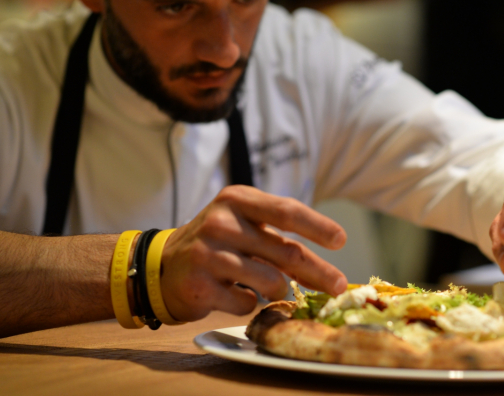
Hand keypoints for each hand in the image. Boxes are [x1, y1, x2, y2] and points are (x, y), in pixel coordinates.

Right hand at [159, 185, 347, 321]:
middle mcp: (221, 222)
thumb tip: (325, 269)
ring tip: (265, 285)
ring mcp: (208, 254)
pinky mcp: (199, 286)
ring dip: (278, 290)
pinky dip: (249, 304)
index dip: (317, 226)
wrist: (162, 266)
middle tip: (339, 286)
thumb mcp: (242, 224)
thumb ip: (277, 237)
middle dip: (319, 272)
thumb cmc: (217, 243)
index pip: (287, 211)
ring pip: (271, 282)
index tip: (341, 240)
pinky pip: (246, 304)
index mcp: (237, 199)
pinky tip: (234, 293)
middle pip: (287, 252)